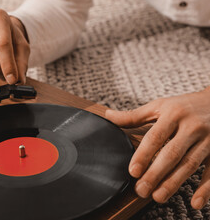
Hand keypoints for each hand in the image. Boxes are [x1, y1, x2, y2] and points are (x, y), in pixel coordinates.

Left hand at [105, 87, 209, 208]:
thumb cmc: (184, 106)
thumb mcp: (159, 106)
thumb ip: (134, 115)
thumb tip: (108, 116)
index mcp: (173, 114)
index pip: (155, 137)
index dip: (143, 155)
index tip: (132, 171)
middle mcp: (191, 127)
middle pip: (172, 153)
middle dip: (155, 174)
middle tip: (141, 190)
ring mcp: (208, 139)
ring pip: (190, 164)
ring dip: (174, 183)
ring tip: (157, 197)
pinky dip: (206, 188)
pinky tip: (195, 203)